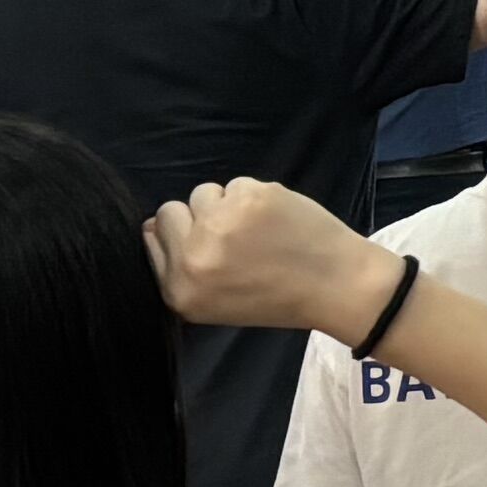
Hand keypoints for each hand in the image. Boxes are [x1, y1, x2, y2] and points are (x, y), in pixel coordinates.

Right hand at [145, 176, 394, 336]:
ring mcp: (219, 224)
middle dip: (198, 217)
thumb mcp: (213, 302)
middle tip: (234, 237)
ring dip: (226, 204)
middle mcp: (192, 257)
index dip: (179, 235)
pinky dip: (255, 197)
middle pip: (169, 210)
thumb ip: (180, 267)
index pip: (150, 238)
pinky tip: (276, 219)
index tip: (207, 244)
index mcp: (177, 290)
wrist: (335, 285)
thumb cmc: (275, 297)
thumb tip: (152, 225)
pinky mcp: (248, 198)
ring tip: (257, 230)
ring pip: (204, 192)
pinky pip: (237, 184)